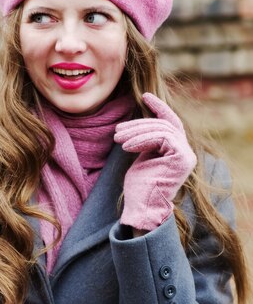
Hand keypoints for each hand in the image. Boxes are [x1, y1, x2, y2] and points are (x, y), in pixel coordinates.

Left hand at [113, 92, 195, 230]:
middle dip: (137, 124)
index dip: (159, 107)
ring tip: (117, 139)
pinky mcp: (182, 158)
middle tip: (117, 131)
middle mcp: (186, 152)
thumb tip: (140, 122)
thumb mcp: (142, 156)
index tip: (144, 96)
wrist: (141, 207)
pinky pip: (161, 137)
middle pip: (163, 124)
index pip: (171, 122)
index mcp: (177, 151)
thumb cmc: (139, 186)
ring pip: (161, 129)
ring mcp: (186, 155)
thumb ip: (147, 140)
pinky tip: (126, 146)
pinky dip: (141, 139)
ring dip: (136, 131)